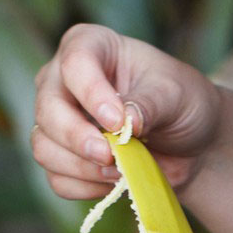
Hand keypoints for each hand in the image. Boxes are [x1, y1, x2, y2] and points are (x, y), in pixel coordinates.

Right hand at [31, 24, 224, 199]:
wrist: (188, 144)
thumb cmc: (180, 102)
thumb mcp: (175, 94)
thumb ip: (149, 103)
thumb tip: (126, 121)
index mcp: (91, 45)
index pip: (75, 63)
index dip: (92, 94)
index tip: (119, 122)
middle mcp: (63, 79)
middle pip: (48, 107)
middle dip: (77, 137)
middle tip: (110, 156)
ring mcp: (57, 118)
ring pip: (43, 145)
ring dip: (81, 167)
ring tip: (120, 171)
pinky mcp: (61, 156)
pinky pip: (55, 177)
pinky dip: (85, 186)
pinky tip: (114, 182)